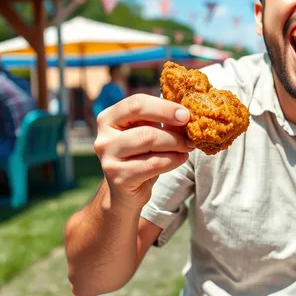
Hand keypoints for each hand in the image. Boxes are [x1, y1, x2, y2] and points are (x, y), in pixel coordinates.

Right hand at [93, 94, 195, 211]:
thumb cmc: (140, 156)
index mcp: (108, 118)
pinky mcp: (118, 178)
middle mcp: (103, 137)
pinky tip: (181, 158)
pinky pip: (153, 164)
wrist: (125, 192)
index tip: (186, 114)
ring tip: (188, 146)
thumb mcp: (146, 132)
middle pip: (145, 127)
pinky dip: (173, 160)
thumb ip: (159, 119)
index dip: (164, 107)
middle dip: (174, 131)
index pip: (136, 103)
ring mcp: (108, 159)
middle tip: (191, 134)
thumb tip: (186, 112)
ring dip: (176, 145)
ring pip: (149, 143)